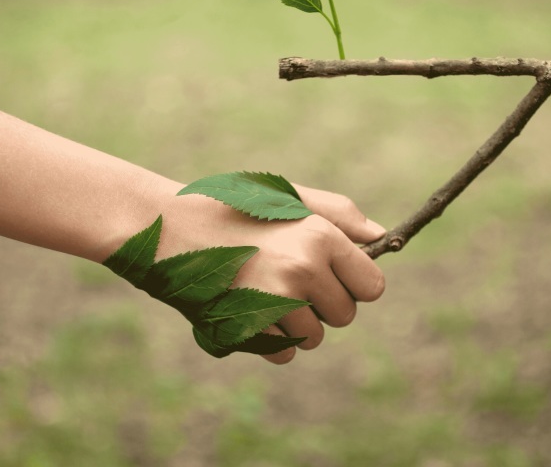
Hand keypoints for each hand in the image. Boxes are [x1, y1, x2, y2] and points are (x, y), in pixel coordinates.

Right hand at [160, 183, 385, 363]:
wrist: (167, 227)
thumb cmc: (233, 208)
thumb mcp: (288, 198)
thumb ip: (340, 215)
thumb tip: (383, 238)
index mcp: (320, 236)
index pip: (372, 286)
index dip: (354, 283)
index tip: (332, 275)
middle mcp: (303, 270)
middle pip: (345, 316)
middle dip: (324, 304)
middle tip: (287, 278)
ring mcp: (275, 303)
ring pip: (314, 337)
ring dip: (295, 324)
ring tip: (262, 290)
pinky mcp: (248, 329)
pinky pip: (283, 353)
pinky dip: (269, 340)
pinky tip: (247, 308)